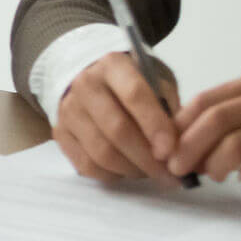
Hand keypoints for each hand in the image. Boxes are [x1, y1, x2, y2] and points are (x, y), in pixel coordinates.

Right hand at [54, 50, 185, 184]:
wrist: (88, 77)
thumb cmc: (132, 83)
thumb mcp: (156, 80)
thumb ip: (169, 108)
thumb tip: (180, 147)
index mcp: (113, 65)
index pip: (135, 95)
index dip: (155, 126)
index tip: (171, 151)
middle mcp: (85, 84)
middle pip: (117, 129)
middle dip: (148, 158)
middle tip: (170, 175)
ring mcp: (68, 110)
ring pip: (101, 152)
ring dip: (132, 170)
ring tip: (151, 173)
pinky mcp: (60, 133)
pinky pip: (87, 165)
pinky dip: (112, 175)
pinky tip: (127, 170)